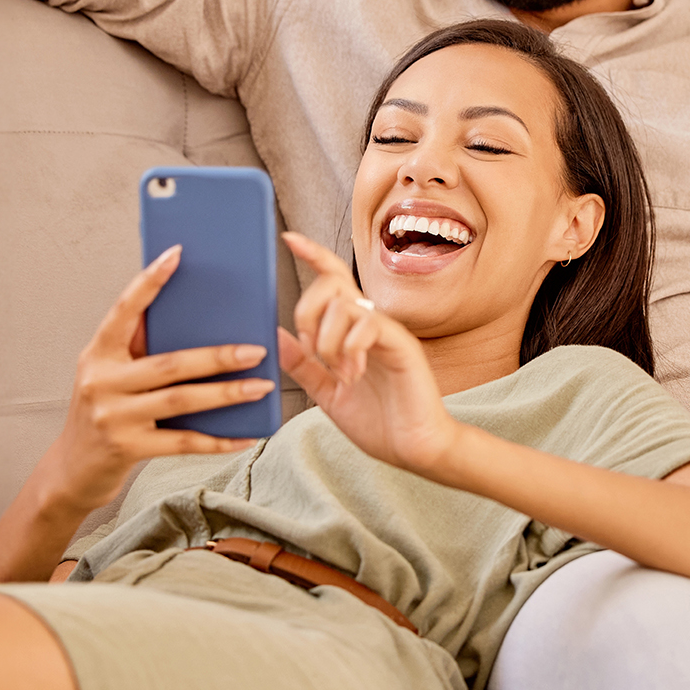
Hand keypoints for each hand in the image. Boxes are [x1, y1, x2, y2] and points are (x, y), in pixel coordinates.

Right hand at [44, 245, 269, 509]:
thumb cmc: (102, 411)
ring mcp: (114, 417)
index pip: (123, 311)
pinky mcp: (129, 448)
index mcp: (98, 353)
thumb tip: (187, 309)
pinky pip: (183, 442)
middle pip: (168, 363)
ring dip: (226, 393)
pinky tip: (247, 435)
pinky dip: (218, 440)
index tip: (176, 255)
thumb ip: (137, 344)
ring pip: (181, 400)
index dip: (149, 283)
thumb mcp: (109, 373)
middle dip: (217, 356)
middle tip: (256, 350)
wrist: (71, 470)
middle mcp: (102, 381)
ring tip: (261, 386)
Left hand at [277, 233, 459, 473]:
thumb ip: (303, 365)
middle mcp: (371, 323)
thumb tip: (276, 334)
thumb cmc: (378, 422)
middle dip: (308, 311)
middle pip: (332, 283)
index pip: (333, 279)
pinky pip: (367, 325)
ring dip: (328, 342)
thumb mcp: (328, 393)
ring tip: (341, 374)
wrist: (413, 450)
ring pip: (345, 305)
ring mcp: (388, 332)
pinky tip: (354, 374)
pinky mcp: (402, 345)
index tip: (288, 239)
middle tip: (313, 352)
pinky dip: (350, 348)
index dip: (313, 254)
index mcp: (353, 330)